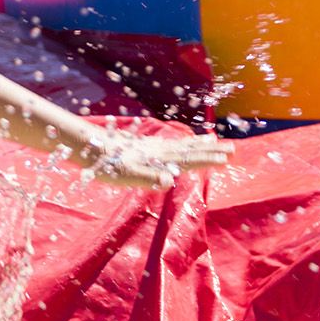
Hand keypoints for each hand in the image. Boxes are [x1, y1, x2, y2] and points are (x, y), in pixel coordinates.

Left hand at [74, 127, 232, 187]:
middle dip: (211, 150)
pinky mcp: (141, 145)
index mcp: (158, 159)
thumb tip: (169, 180)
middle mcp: (157, 150)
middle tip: (232, 148)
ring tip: (213, 140)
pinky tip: (180, 142)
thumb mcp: (125, 175)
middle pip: (189, 150)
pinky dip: (180, 142)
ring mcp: (150, 146)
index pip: (189, 159)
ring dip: (198, 144)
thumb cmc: (104, 165)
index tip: (228, 158)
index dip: (208, 159)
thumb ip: (148, 178)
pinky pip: (169, 143)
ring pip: (180, 144)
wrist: (86, 145)